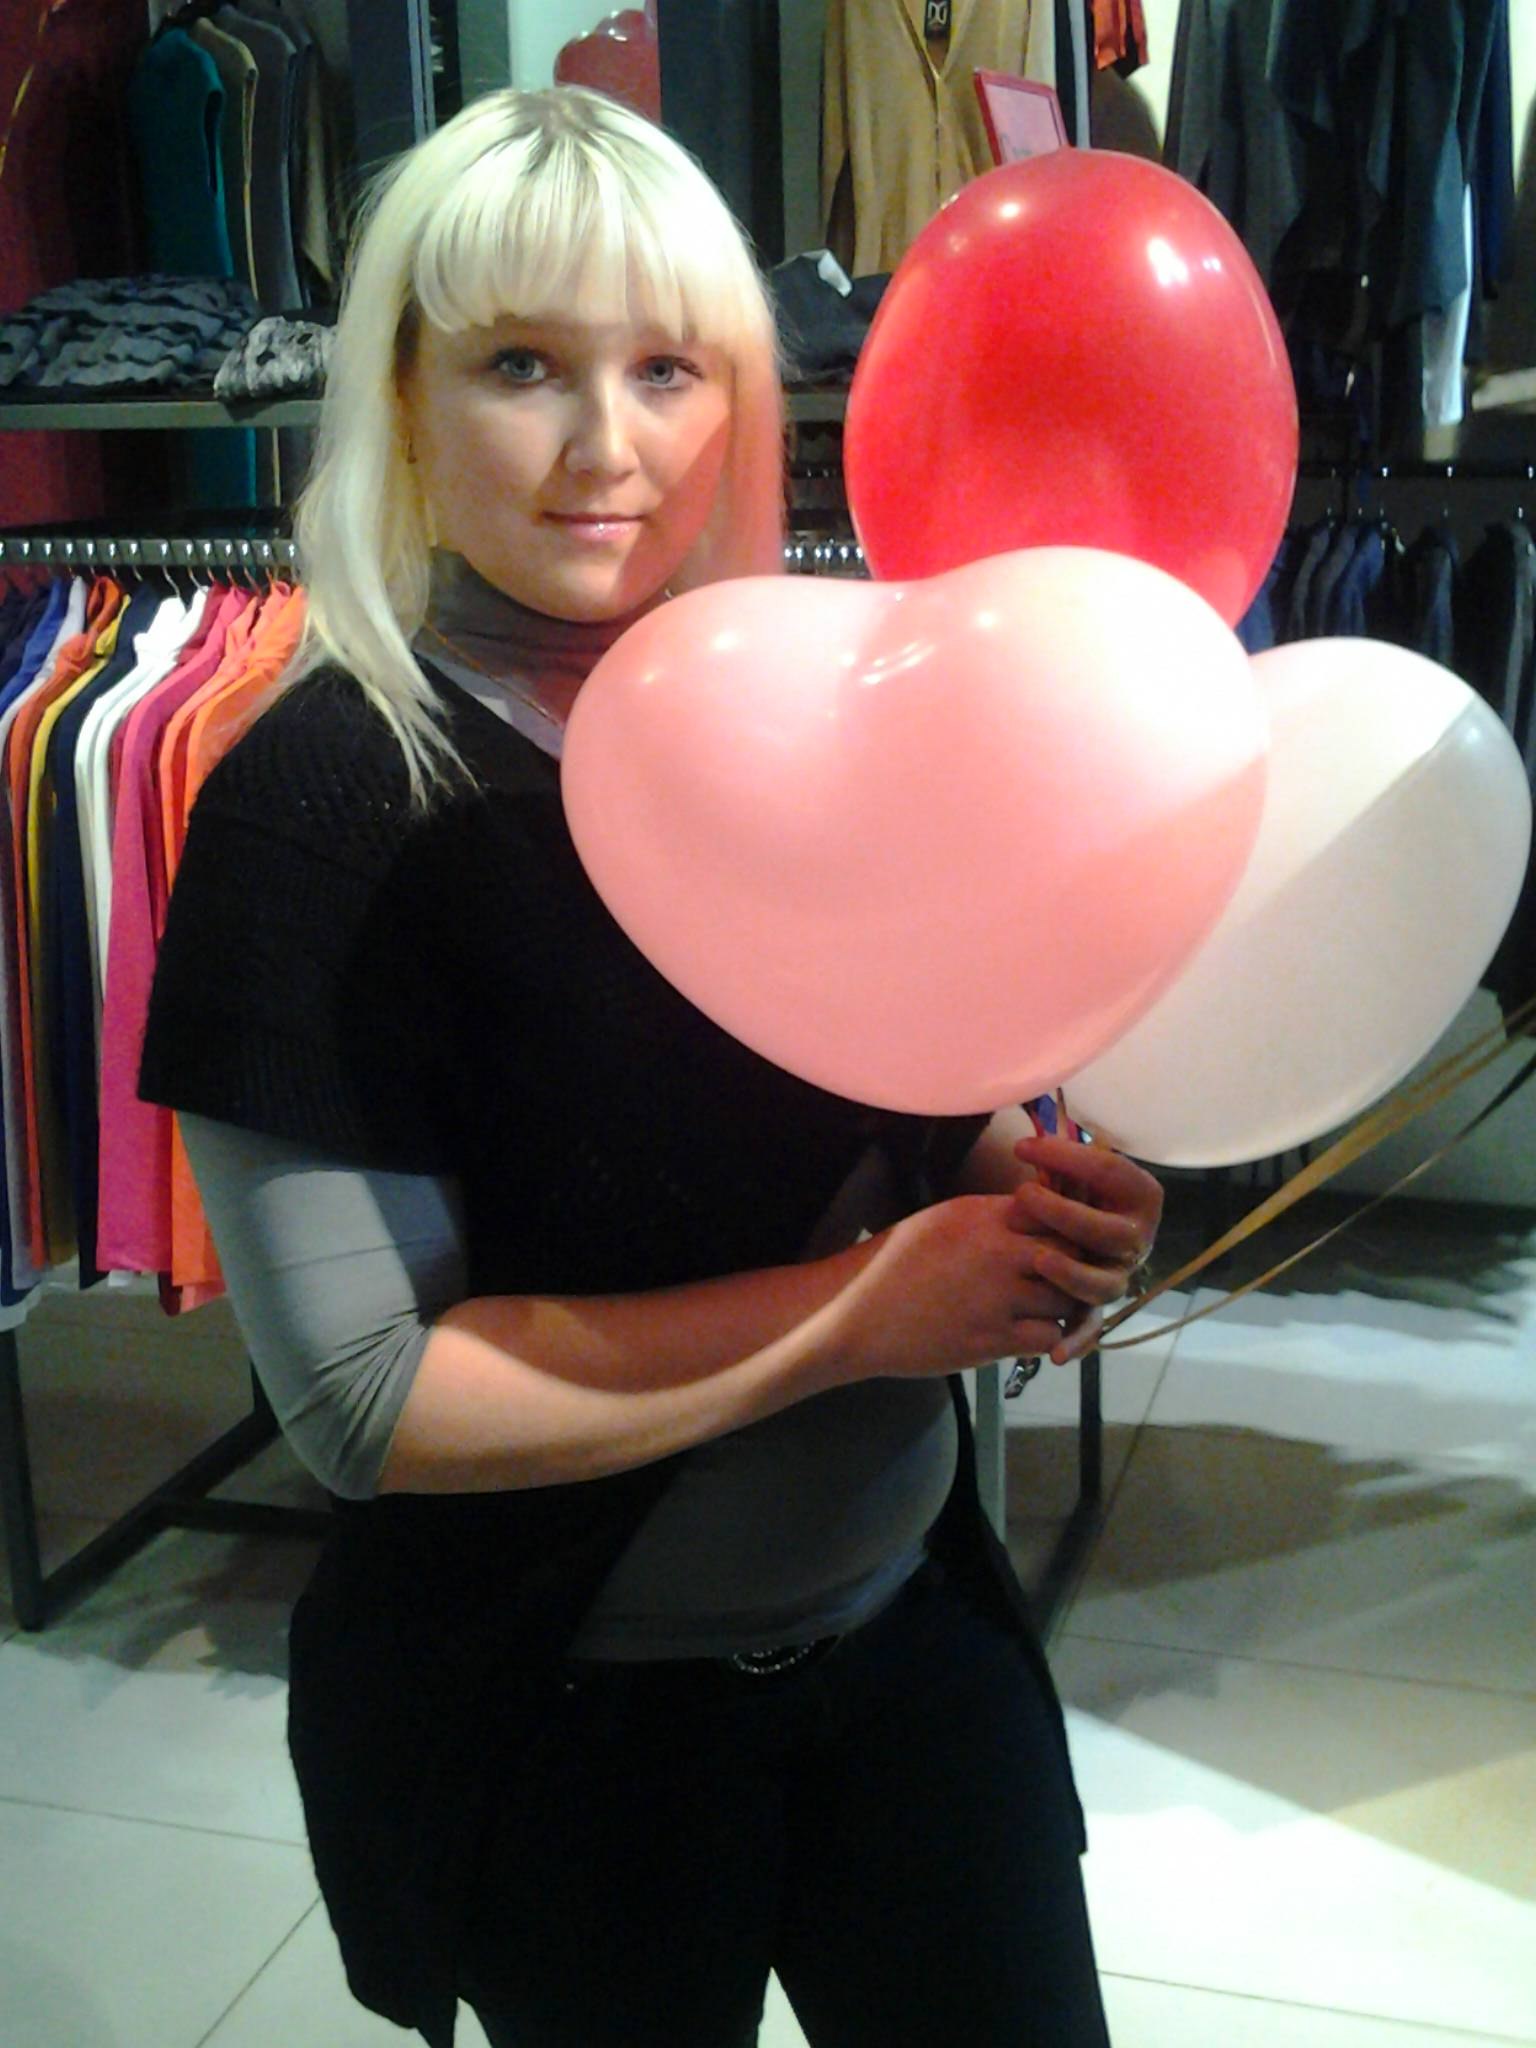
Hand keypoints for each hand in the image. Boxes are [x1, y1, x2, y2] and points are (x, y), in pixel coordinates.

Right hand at [831, 1195, 1083, 1380]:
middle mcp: (998, 1252)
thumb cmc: (894, 1263)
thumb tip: (1034, 1215)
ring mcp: (998, 1298)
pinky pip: (1047, 1336)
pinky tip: (1027, 1333)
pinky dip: (1044, 1336)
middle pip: (1070, 1253)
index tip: (1057, 1239)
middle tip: (1062, 1277)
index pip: (1055, 1211)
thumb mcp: (942, 1221)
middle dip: (1073, 1265)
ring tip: (1043, 1306)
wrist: (857, 1314)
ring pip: (1067, 1298)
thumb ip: (991, 1218)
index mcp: (984, 1217)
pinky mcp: (993, 1339)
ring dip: (1062, 1304)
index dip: (1063, 1226)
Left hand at [1005, 1136, 1162, 1361]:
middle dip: (1066, 1214)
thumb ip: (1056, 1161)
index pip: (1109, 1173)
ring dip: (1072, 1274)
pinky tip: (1055, 1354)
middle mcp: (1135, 1238)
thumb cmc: (1068, 1188)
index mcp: (1138, 1195)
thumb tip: (1030, 1143)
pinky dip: (1076, 1341)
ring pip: (1103, 1285)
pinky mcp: (1097, 1306)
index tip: (1023, 1147)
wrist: (1072, 1223)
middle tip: (1024, 1196)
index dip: (1069, 1158)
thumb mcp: (1067, 1170)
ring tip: (1038, 1261)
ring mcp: (1118, 1274)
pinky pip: (1090, 1328)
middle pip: (1109, 1232)